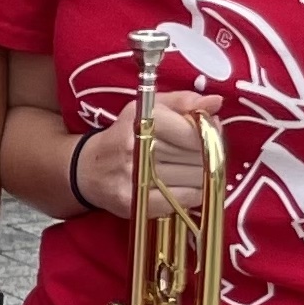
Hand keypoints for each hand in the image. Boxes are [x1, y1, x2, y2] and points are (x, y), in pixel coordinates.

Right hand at [68, 92, 216, 219]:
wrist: (88, 169)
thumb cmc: (124, 135)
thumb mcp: (148, 109)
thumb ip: (183, 102)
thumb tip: (216, 102)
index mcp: (142, 121)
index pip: (193, 133)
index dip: (209, 135)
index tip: (209, 135)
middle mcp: (136, 148)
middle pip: (197, 157)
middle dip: (207, 155)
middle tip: (199, 154)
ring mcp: (135, 178)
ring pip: (195, 179)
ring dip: (202, 176)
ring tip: (191, 170)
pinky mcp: (136, 202)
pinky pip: (184, 200)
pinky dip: (194, 194)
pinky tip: (187, 187)